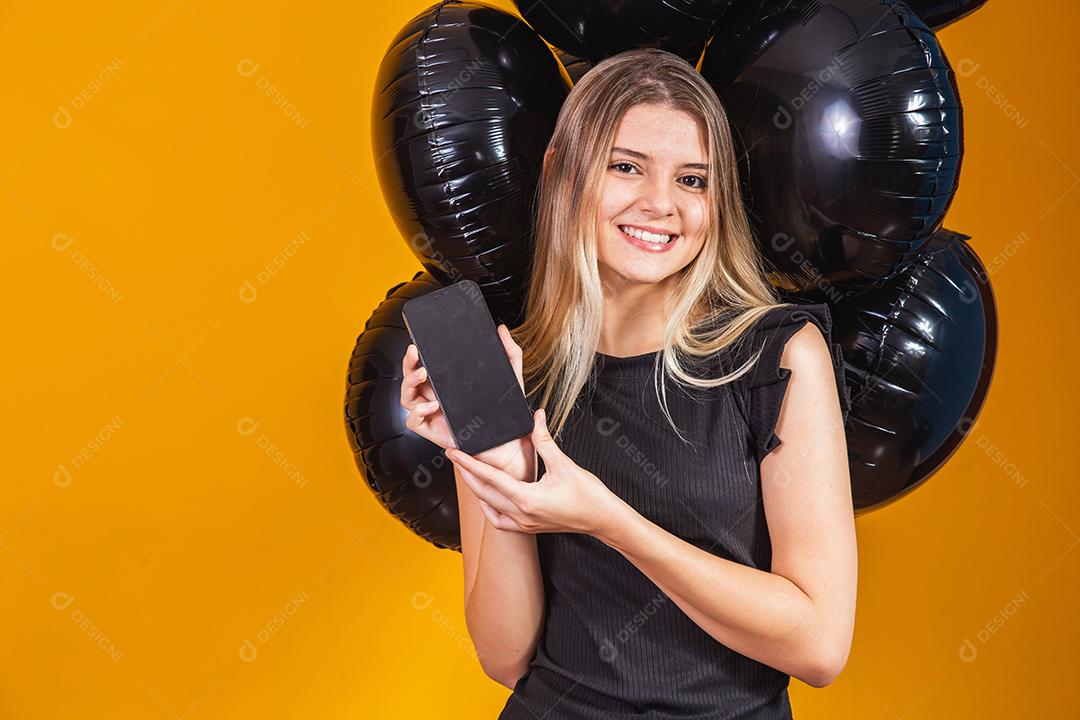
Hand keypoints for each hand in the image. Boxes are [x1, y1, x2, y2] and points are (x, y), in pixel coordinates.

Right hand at [400, 323, 535, 484]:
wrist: (508, 445)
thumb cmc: (506, 416)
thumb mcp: (511, 378)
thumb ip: (509, 352)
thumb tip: (501, 329)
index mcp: (449, 386)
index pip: (426, 366)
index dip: (417, 355)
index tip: (418, 342)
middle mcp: (437, 398)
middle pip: (411, 378)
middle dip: (408, 363)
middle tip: (415, 352)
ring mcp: (433, 415)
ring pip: (407, 397)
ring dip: (409, 383)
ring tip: (423, 374)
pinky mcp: (433, 432)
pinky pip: (413, 421)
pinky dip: (417, 412)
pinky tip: (431, 405)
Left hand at [445, 408, 618, 535]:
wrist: (603, 520)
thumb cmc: (588, 496)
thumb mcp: (564, 464)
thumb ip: (544, 440)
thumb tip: (536, 417)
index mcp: (527, 498)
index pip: (490, 477)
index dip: (468, 463)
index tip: (453, 452)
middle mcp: (521, 514)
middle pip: (484, 492)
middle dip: (466, 474)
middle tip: (454, 457)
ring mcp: (524, 523)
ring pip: (489, 507)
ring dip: (476, 489)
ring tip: (467, 472)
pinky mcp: (529, 527)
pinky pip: (500, 521)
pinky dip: (490, 508)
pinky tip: (488, 498)